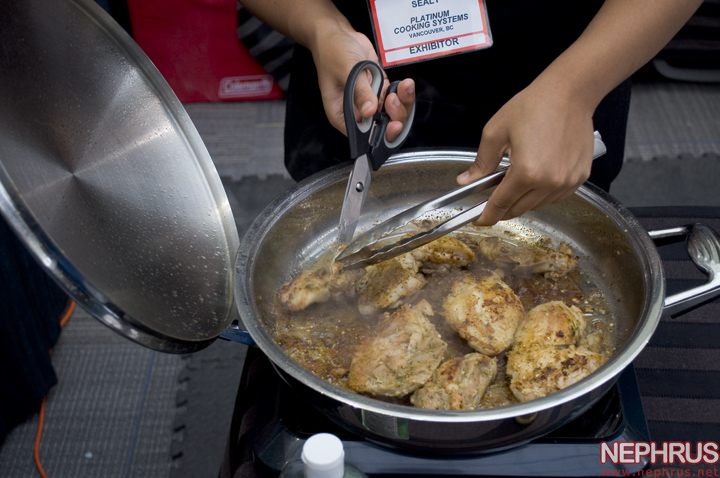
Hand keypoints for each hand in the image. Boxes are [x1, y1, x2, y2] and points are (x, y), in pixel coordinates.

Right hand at [310, 29, 414, 141]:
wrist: (338, 34)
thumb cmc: (332, 52)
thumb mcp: (346, 71)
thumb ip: (359, 91)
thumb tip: (370, 111)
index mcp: (342, 115)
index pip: (363, 136)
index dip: (379, 135)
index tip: (391, 124)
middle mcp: (356, 112)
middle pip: (381, 127)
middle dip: (395, 117)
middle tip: (394, 100)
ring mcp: (369, 101)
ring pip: (392, 113)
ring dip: (402, 103)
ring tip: (402, 87)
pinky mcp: (379, 89)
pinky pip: (395, 98)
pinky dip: (403, 93)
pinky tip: (404, 84)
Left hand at [457, 79, 596, 225]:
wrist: (569, 93)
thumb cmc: (534, 106)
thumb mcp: (496, 132)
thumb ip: (481, 162)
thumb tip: (465, 181)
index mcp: (527, 172)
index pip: (500, 205)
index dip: (487, 215)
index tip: (479, 220)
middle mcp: (549, 182)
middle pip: (518, 209)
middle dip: (502, 208)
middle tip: (492, 200)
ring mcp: (567, 181)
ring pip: (537, 205)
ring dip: (522, 200)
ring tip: (515, 180)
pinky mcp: (580, 177)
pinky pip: (555, 197)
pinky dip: (542, 194)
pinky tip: (535, 179)